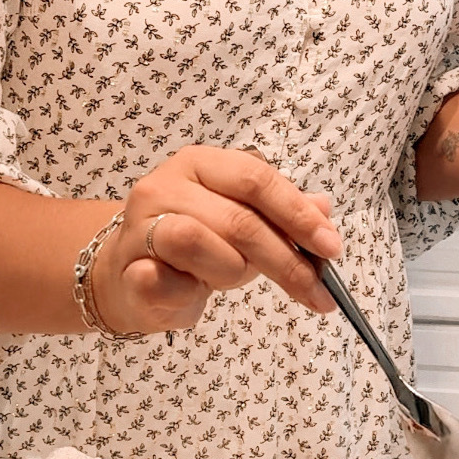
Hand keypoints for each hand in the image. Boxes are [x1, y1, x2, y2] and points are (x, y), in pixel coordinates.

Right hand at [89, 145, 342, 336]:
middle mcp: (166, 185)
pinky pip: (163, 280)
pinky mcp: (127, 269)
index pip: (257, 178)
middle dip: (284, 259)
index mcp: (200, 164)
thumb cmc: (191, 251)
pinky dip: (187, 293)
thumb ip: (279, 216)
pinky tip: (192, 294)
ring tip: (228, 281)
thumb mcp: (240, 225)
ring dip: (228, 272)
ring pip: (196, 240)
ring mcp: (140, 225)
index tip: (331, 248)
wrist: (127, 278)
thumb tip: (325, 208)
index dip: (298, 214)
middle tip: (315, 290)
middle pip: (237, 218)